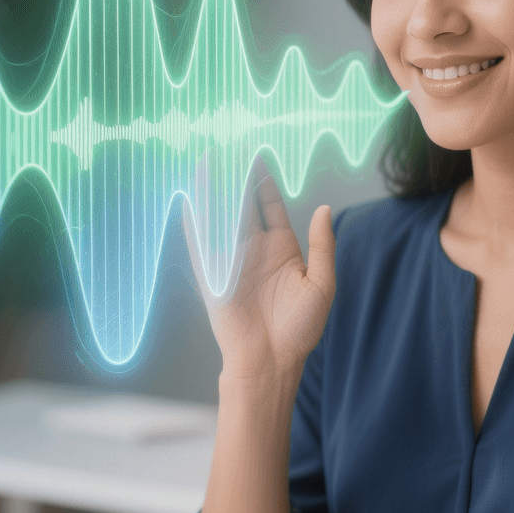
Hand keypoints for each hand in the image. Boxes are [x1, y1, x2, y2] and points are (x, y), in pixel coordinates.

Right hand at [183, 154, 336, 381]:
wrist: (270, 361)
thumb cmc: (300, 328)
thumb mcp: (321, 284)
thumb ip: (322, 246)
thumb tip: (324, 209)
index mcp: (282, 249)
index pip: (270, 206)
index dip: (263, 182)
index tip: (258, 158)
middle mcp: (255, 250)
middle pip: (243, 205)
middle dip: (235, 179)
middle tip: (228, 151)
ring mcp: (232, 261)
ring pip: (221, 219)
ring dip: (214, 193)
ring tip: (207, 165)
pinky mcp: (213, 276)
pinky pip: (202, 244)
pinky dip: (195, 223)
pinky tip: (189, 200)